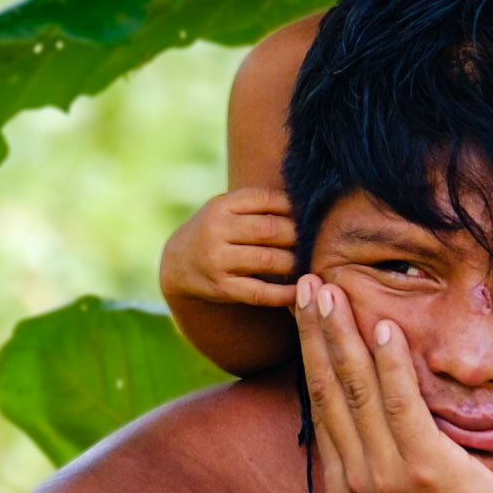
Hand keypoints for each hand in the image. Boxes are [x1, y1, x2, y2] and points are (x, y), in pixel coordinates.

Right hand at [160, 188, 297, 308]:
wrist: (177, 264)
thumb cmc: (216, 231)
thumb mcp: (227, 209)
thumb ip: (258, 205)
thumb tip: (307, 205)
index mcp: (221, 205)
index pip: (266, 199)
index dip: (292, 207)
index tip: (310, 216)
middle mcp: (216, 230)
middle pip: (269, 229)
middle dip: (298, 236)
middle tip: (315, 242)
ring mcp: (217, 259)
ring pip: (268, 260)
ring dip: (294, 263)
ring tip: (309, 263)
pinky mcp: (221, 287)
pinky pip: (260, 292)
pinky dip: (284, 293)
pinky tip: (299, 290)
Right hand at [295, 276, 492, 492]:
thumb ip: (377, 464)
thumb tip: (373, 421)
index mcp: (345, 483)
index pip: (321, 404)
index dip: (311, 353)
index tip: (305, 312)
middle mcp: (356, 476)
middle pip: (327, 388)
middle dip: (315, 331)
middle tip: (304, 284)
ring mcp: (388, 473)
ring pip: (355, 389)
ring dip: (340, 335)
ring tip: (329, 290)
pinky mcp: (426, 469)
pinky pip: (402, 405)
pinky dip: (390, 365)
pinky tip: (382, 328)